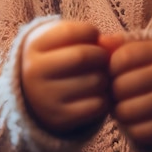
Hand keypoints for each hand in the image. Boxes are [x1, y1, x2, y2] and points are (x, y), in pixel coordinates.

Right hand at [21, 20, 109, 134]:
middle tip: (103, 58)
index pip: (70, 32)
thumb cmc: (59, 58)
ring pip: (94, 81)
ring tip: (100, 75)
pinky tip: (98, 93)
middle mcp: (34, 72)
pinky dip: (105, 98)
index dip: (90, 32)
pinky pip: (97, 105)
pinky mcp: (60, 119)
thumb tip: (118, 40)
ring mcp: (45, 97)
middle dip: (101, 55)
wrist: (36, 95)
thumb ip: (91, 35)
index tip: (93, 37)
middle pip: (82, 56)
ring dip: (105, 77)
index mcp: (34, 46)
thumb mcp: (66, 40)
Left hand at [107, 37, 151, 147]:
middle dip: (112, 90)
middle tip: (117, 90)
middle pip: (121, 86)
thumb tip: (101, 41)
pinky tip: (136, 117)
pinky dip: (130, 127)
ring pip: (125, 111)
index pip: (122, 57)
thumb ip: (119, 44)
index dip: (110, 66)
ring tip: (123, 103)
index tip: (114, 70)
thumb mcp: (141, 49)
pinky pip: (137, 131)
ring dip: (117, 110)